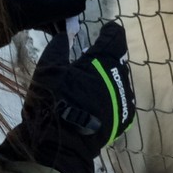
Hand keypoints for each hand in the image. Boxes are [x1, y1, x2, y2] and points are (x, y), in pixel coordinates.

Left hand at [0, 0, 104, 49]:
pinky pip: (44, 18)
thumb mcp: (37, 4)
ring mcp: (27, 0)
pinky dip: (54, 25)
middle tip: (85, 10)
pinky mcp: (21, 16)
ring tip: (73, 27)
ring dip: (66, 14)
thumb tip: (82, 2)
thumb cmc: (2, 8)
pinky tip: (60, 36)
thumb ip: (63, 2)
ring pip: (55, 4)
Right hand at [0, 22, 134, 172]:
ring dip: (108, 81)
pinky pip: (119, 101)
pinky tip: (97, 104)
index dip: (110, 32)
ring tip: (90, 86)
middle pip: (116, 61)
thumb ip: (57, 49)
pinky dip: (109, 99)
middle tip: (89, 63)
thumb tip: (63, 37)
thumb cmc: (54, 101)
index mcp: (103, 61)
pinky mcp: (123, 118)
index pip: (115, 38)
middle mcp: (119, 78)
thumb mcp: (48, 69)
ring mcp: (124, 99)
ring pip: (118, 82)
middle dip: (105, 60)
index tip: (107, 30)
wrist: (63, 143)